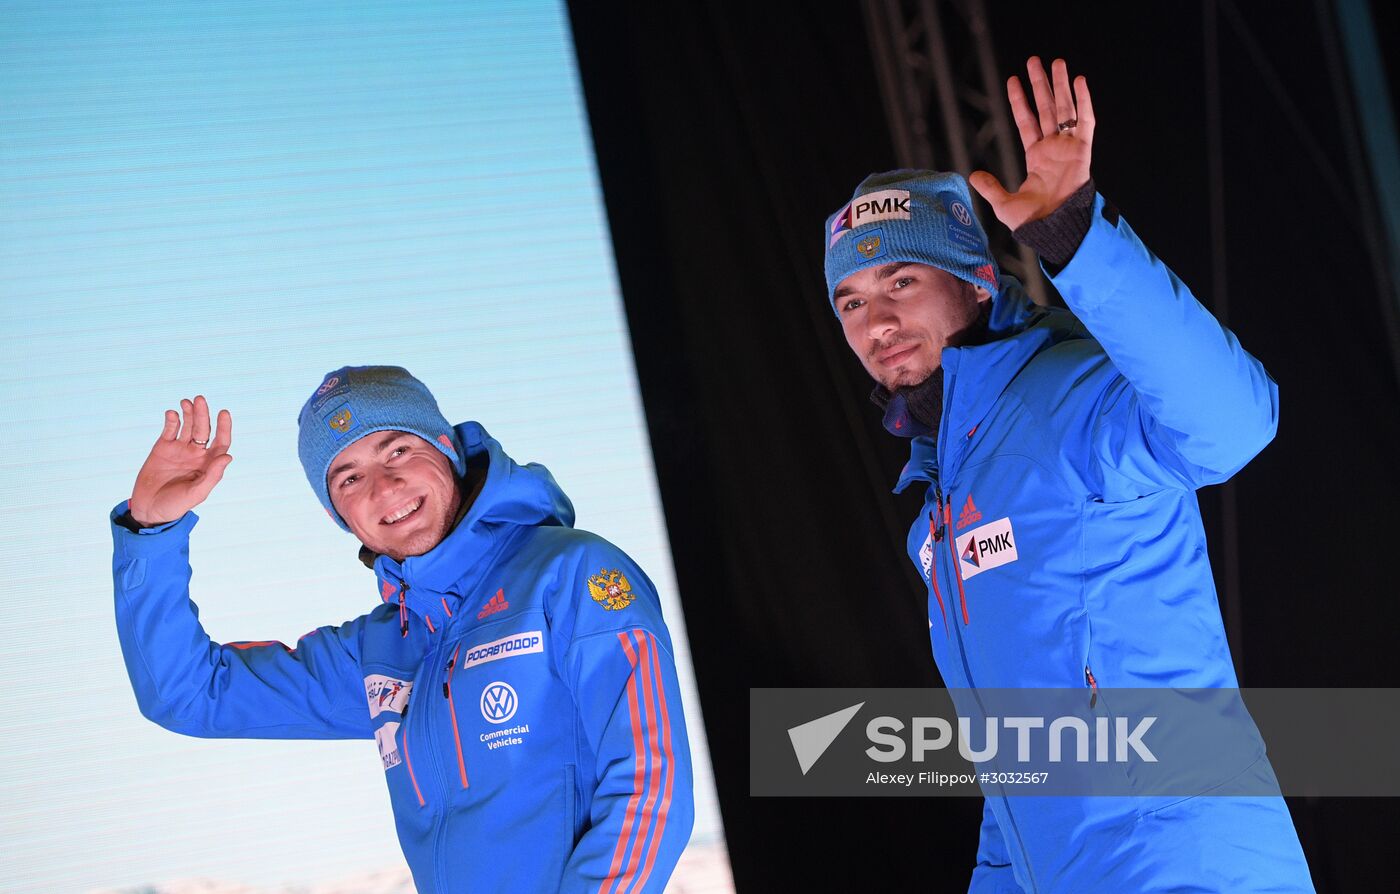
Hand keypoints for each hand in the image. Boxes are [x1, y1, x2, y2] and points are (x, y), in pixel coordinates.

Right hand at [128, 395, 233, 526]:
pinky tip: (173, 414)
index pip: (221, 441)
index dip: (224, 427)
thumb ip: (212, 475)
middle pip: (203, 429)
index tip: (224, 413)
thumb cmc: (176, 505)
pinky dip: (172, 421)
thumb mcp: (197, 493)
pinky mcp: (162, 448)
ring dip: (189, 413)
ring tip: (187, 402)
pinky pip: (170, 430)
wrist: (149, 509)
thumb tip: (227, 456)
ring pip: (187, 426)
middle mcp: (196, 454)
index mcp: (208, 464)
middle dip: (203, 414)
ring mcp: (179, 449)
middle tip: (200, 400)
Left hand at [970, 57, 1094, 230]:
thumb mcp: (1004, 203)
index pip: (1026, 121)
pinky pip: (1085, 121)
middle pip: (1047, 108)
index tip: (1012, 81)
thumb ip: (990, 187)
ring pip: (1065, 108)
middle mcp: (1053, 148)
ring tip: (1057, 62)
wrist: (1054, 227)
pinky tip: (1079, 81)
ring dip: (1061, 85)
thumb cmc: (1033, 221)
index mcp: (1036, 157)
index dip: (1019, 101)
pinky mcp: (1083, 150)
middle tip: (1034, 61)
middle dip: (1040, 84)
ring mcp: (1069, 147)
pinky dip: (1084, 101)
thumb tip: (972, 175)